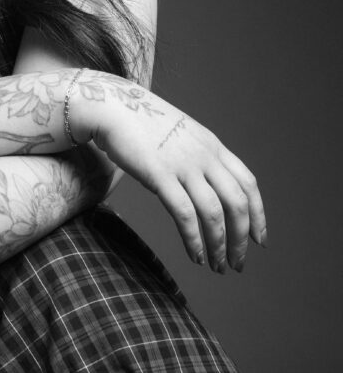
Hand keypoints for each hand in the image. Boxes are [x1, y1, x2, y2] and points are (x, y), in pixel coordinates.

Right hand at [69, 70, 266, 271]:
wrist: (113, 106)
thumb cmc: (142, 123)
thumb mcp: (182, 135)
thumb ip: (197, 157)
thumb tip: (205, 187)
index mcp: (213, 146)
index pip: (248, 184)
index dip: (258, 215)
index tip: (259, 239)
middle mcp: (204, 156)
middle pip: (237, 203)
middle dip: (241, 239)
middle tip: (238, 264)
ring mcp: (184, 165)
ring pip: (214, 213)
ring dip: (220, 245)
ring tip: (217, 266)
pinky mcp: (160, 175)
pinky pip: (185, 214)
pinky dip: (194, 240)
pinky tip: (195, 256)